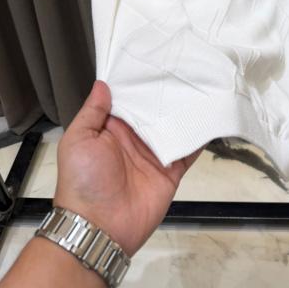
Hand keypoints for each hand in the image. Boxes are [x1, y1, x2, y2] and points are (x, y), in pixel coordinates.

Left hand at [53, 80, 203, 256]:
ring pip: (174, 126)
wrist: (99, 228)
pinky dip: (199, 137)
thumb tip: (103, 83)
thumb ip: (92, 112)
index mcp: (111, 129)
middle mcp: (134, 138)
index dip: (138, 82)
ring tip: (203, 85)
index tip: (153, 59)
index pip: (128, 100)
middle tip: (186, 65)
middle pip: (154, 110)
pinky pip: (188, 151)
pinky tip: (210, 118)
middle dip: (166, 92)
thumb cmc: (82, 182)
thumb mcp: (78, 141)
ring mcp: (154, 154)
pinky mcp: (171, 171)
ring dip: (185, 110)